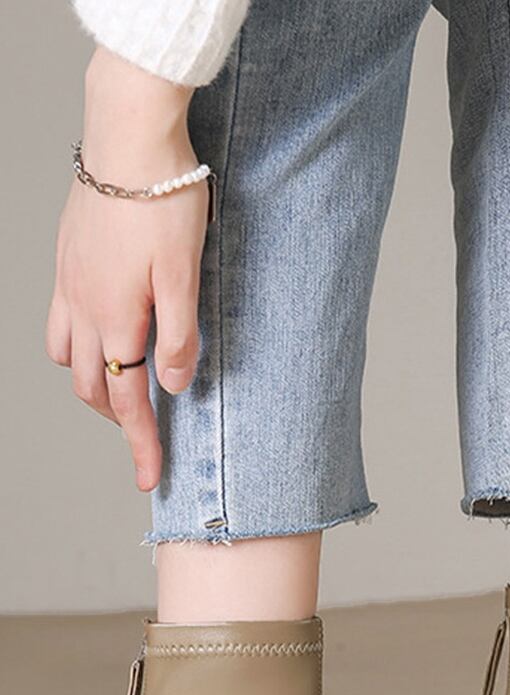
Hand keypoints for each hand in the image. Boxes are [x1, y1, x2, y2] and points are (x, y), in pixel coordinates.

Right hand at [46, 48, 206, 491]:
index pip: (126, 399)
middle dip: (117, 419)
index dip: (140, 444)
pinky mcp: (68, 261)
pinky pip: (59, 322)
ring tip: (124, 393)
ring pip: (67, 357)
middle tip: (147, 439)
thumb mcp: (185, 277)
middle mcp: (83, 306)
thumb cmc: (164, 202)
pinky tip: (102, 338)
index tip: (149, 479)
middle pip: (90, 386)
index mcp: (115, 317)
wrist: (129, 135)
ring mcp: (70, 283)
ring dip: (93, 384)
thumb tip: (171, 388)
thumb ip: (178, 337)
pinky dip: (77, 347)